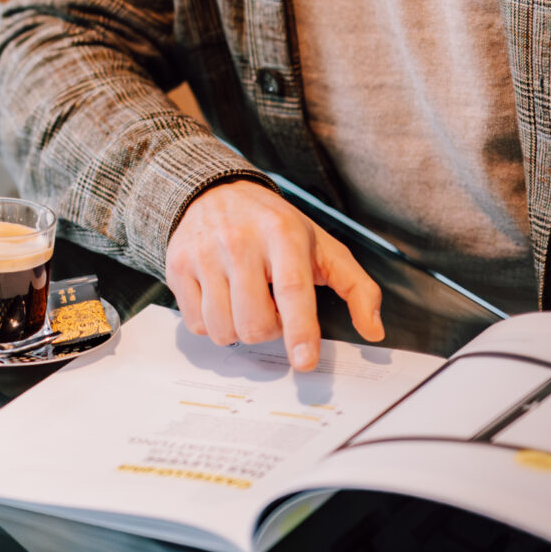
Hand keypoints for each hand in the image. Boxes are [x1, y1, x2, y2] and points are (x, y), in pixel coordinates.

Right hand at [164, 180, 383, 368]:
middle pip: (254, 322)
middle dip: (269, 330)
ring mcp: (203, 253)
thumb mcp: (322, 247)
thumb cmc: (274, 226)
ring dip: (240, 328)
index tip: (304, 361)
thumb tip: (373, 329)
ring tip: (245, 300)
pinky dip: (213, 322)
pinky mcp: (177, 266)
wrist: (213, 191)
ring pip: (223, 329)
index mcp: (282, 233)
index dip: (299, 330)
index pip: (292, 289)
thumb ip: (357, 287)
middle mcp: (239, 241)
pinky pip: (196, 324)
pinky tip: (221, 298)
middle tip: (271, 307)